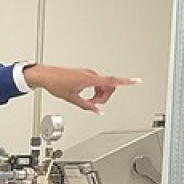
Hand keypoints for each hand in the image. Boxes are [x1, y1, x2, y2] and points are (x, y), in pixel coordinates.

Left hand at [24, 64, 139, 113]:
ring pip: (102, 85)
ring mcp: (87, 73)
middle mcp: (90, 74)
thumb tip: (96, 110)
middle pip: (108, 86)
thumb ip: (87, 106)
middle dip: (104, 97)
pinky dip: (94, 91)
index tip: (136, 81)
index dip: (126, 82)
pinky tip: (87, 96)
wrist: (46, 76)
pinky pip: (96, 83)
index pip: (112, 81)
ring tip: (88, 101)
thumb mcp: (72, 99)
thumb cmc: (56, 84)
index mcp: (89, 79)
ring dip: (98, 95)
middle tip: (94, 105)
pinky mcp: (84, 74)